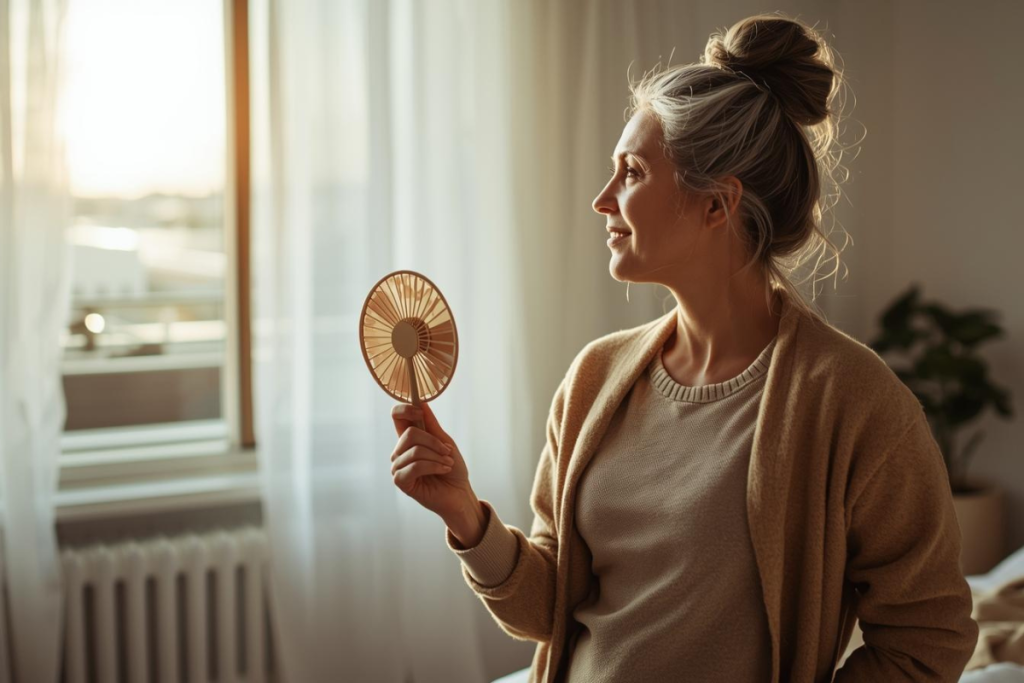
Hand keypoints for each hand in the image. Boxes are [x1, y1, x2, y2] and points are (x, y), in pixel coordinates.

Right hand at [390, 401, 474, 520]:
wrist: (460, 494)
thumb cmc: (453, 469)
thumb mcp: (445, 442)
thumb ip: (431, 425)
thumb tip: (421, 402)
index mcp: (409, 440)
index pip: (397, 417)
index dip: (405, 409)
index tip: (420, 411)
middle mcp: (400, 452)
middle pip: (409, 433)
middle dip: (434, 442)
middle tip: (447, 452)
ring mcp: (398, 467)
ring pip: (415, 450)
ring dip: (437, 456)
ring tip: (447, 463)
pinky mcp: (401, 482)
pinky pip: (415, 466)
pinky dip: (434, 466)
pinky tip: (443, 470)